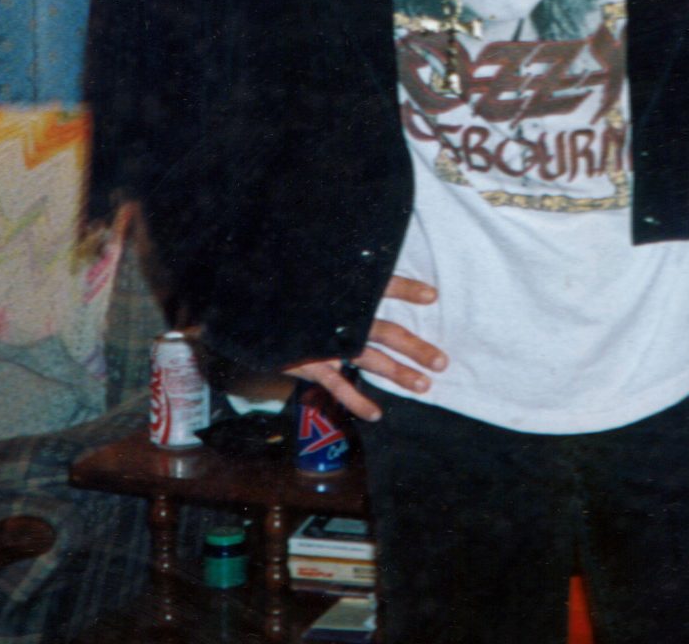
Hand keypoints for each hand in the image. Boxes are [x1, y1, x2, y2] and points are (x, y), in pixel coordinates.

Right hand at [260, 275, 444, 422]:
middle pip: (387, 331)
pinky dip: (356, 400)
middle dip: (416, 347)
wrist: (246, 306)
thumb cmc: (288, 289)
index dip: (407, 289)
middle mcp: (339, 316)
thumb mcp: (315, 275)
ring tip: (424, 386)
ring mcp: (325, 342)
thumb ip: (343, 277)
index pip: (382, 285)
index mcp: (343, 290)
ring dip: (398, 374)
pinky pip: (337, 385)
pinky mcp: (309, 362)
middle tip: (442, 362)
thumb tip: (371, 274)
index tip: (433, 296)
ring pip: (371, 359)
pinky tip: (376, 414)